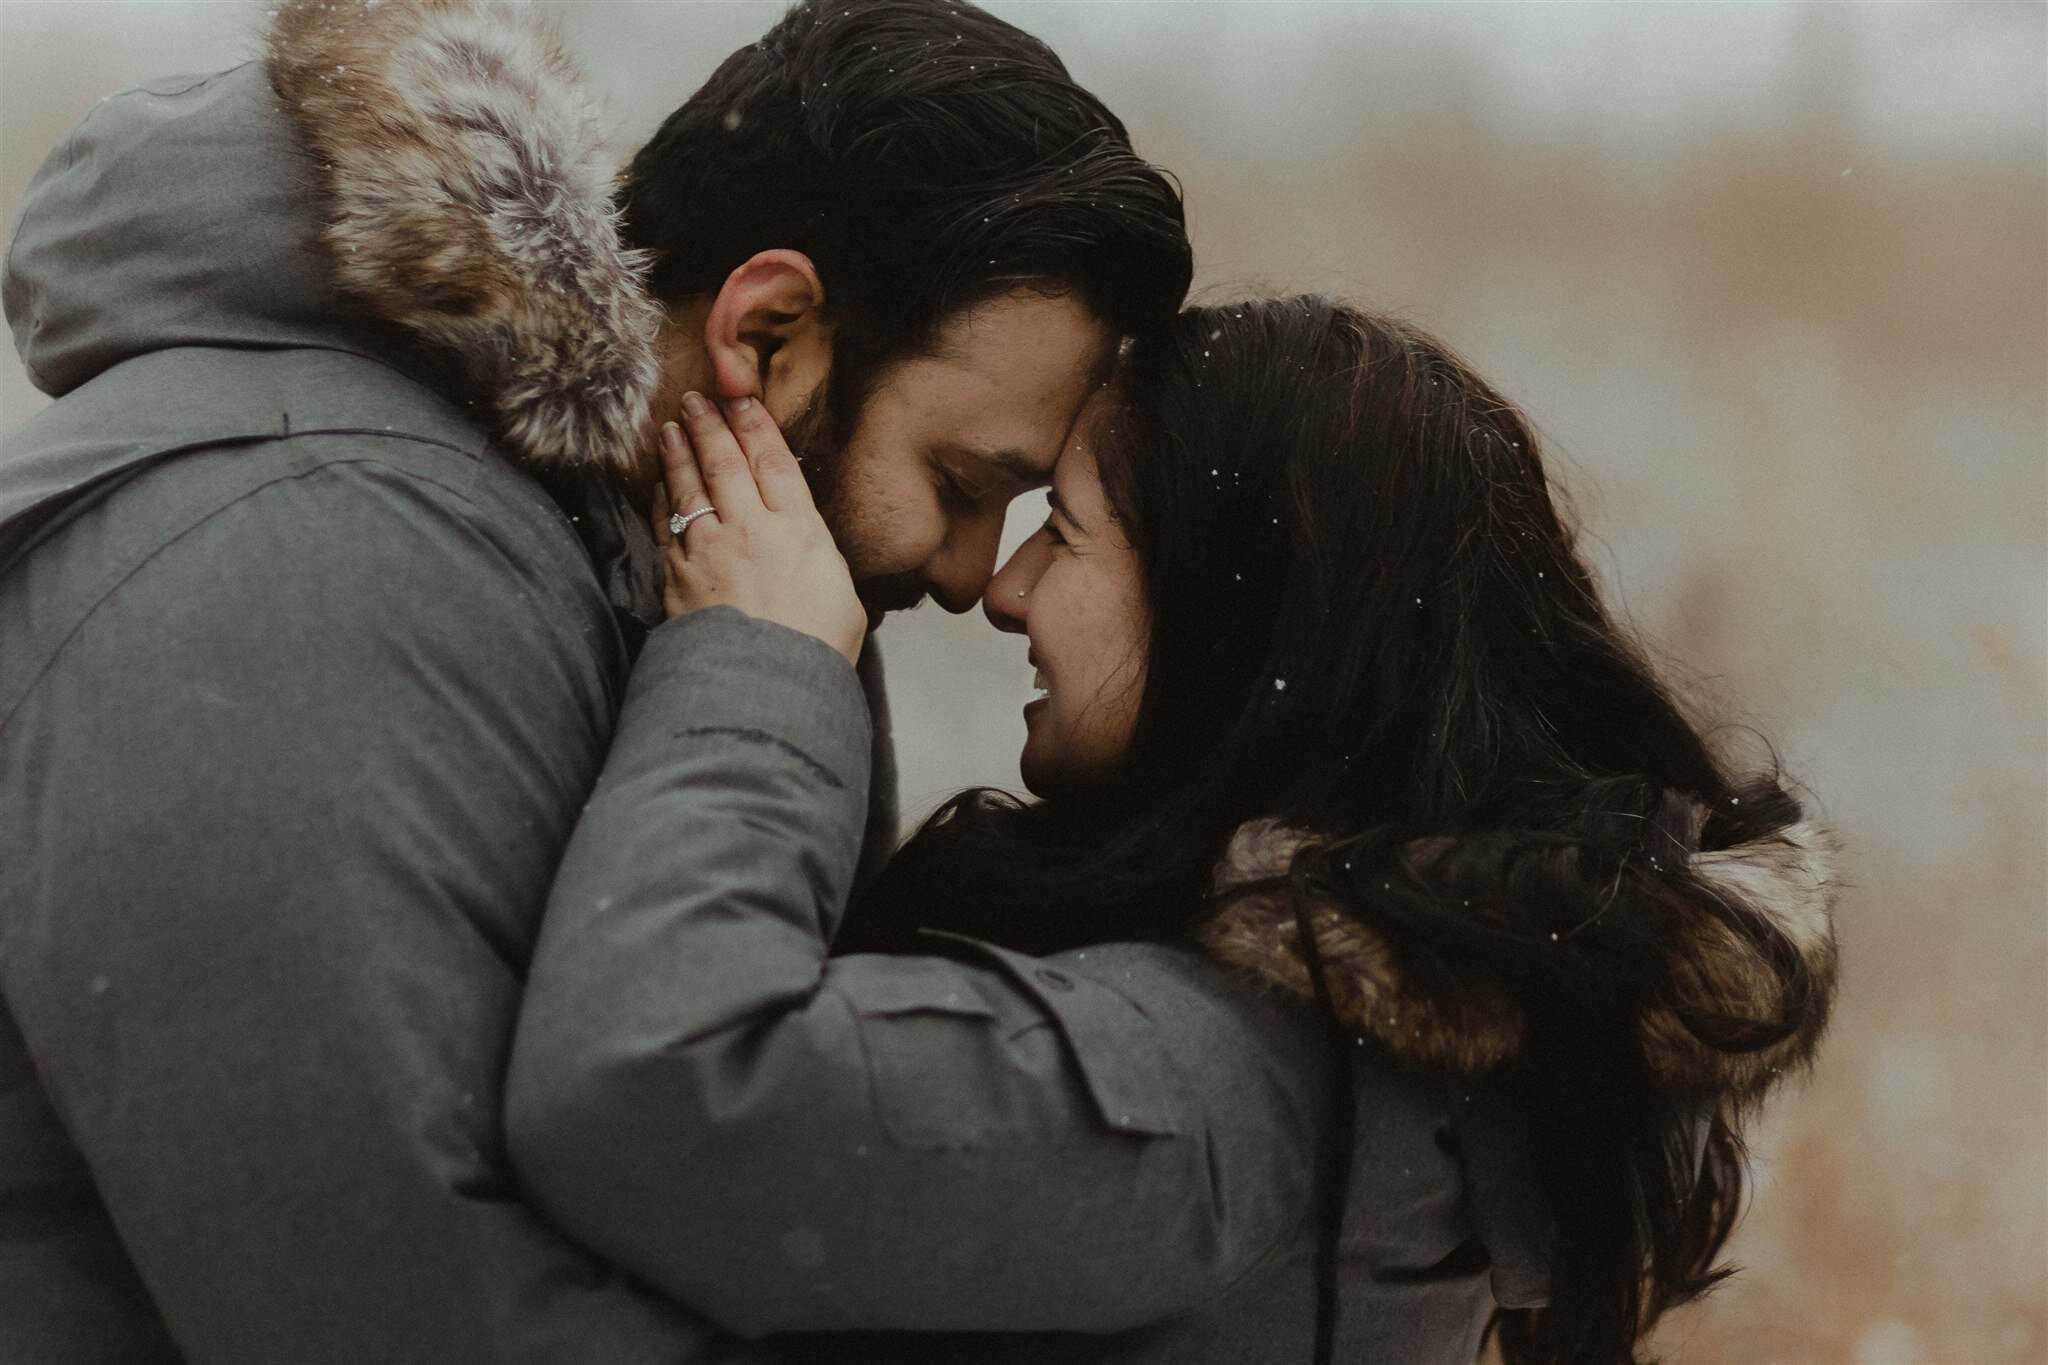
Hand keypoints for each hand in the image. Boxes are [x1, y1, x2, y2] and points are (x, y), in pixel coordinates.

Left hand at [652, 391, 865, 665]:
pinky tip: (659, 487)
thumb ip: (821, 559)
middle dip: (710, 426)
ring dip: (679, 454)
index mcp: (798, 530)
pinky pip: (666, 528)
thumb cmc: (816, 647)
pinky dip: (661, 502)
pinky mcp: (678, 578)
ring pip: (690, 488)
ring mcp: (709, 551)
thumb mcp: (843, 594)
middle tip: (696, 399)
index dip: (756, 425)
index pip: (773, 462)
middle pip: (726, 464)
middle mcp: (750, 529)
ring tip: (671, 428)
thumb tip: (809, 548)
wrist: (765, 685)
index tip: (742, 398)